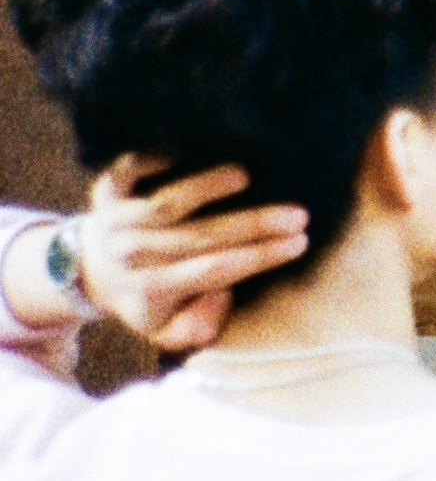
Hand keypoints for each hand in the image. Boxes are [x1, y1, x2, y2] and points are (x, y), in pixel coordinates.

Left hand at [81, 158, 310, 351]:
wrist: (90, 268)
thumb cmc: (147, 294)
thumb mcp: (168, 329)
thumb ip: (198, 327)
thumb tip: (223, 295)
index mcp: (152, 289)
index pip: (215, 270)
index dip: (260, 256)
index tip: (300, 242)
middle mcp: (132, 255)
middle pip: (200, 237)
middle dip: (254, 225)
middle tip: (298, 214)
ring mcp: (116, 221)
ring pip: (165, 205)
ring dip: (205, 188)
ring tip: (245, 176)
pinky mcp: (105, 191)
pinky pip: (130, 172)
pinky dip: (155, 160)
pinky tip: (188, 151)